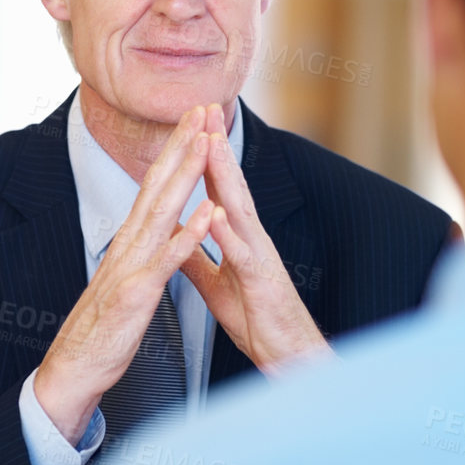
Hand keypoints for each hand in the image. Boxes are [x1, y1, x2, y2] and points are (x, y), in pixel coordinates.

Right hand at [35, 108, 216, 442]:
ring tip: (206, 142)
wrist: (73, 370)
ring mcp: (129, 266)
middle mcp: (128, 245)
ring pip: (161, 212)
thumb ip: (141, 252)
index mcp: (130, 242)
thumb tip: (155, 228)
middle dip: (182, 145)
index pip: (155, 187)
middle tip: (203, 108)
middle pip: (158, 185)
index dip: (176, 152)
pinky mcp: (134, 293)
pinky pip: (165, 260)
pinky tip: (206, 212)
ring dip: (185, 175)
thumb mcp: (126, 281)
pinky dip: (187, 234)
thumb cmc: (103, 330)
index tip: (196, 121)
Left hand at [180, 104, 330, 374]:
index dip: (205, 156)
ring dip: (225, 175)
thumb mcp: (217, 285)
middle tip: (205, 109)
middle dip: (217, 146)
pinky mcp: (260, 283)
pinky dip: (226, 234)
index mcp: (239, 239)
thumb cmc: (257, 319)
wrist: (287, 355)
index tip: (193, 123)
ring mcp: (259, 258)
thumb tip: (178, 238)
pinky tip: (213, 212)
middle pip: (232, 185)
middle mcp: (252, 239)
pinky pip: (241, 255)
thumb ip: (199, 258)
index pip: (220, 188)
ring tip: (211, 142)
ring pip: (239, 209)